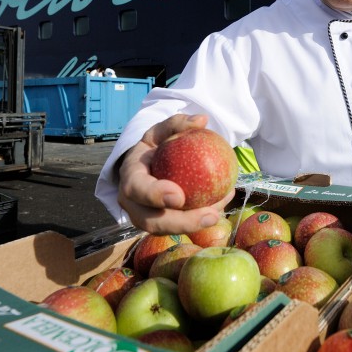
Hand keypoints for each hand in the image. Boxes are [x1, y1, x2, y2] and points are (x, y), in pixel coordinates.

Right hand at [116, 113, 232, 234]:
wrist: (147, 163)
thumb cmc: (155, 146)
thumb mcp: (162, 130)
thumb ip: (178, 123)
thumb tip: (201, 121)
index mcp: (130, 175)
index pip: (136, 188)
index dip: (154, 195)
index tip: (179, 195)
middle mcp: (132, 202)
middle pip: (150, 221)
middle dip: (181, 223)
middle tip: (210, 215)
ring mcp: (144, 216)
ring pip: (166, 230)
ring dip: (194, 226)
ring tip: (218, 214)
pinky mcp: (159, 223)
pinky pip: (179, 226)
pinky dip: (200, 219)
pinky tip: (221, 206)